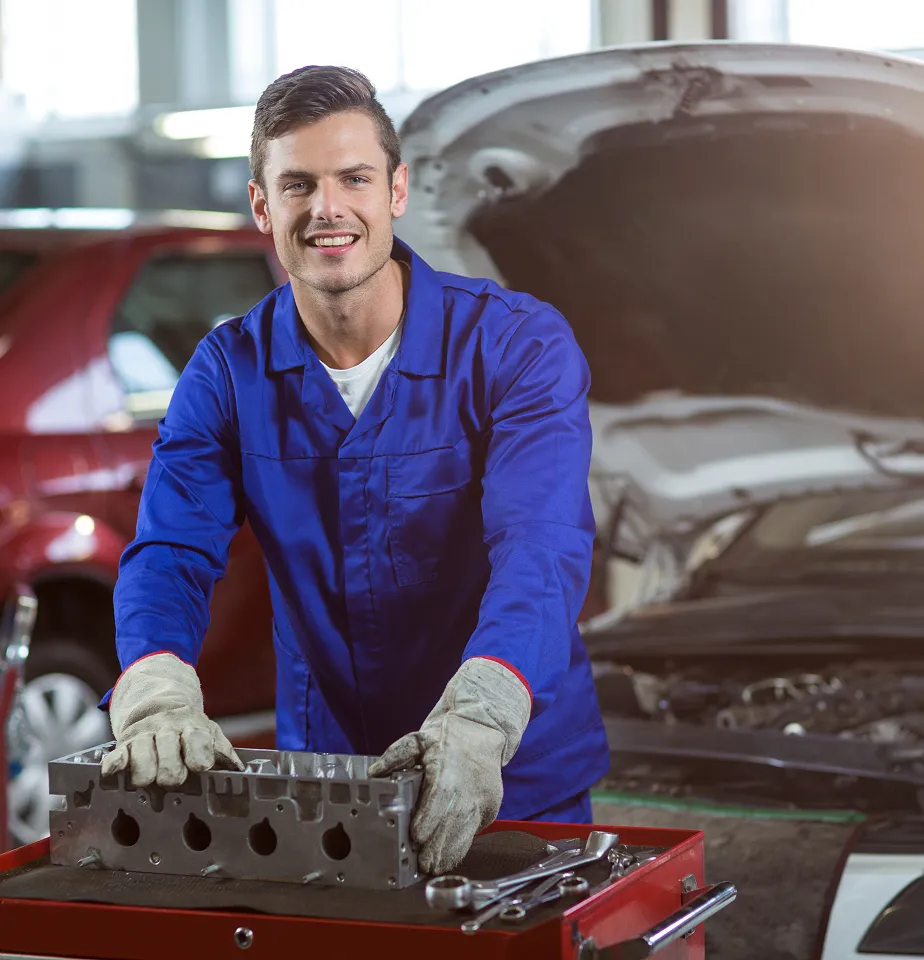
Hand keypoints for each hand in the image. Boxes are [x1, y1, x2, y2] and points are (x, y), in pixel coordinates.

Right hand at [101, 652, 243, 787]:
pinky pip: (117, 755)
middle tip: (174, 779)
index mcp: (191, 726)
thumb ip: (222, 749)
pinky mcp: (124, 743)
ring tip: (150, 778)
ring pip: (142, 756)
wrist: (154, 698)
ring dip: (146, 772)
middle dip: (171, 771)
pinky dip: (114, 764)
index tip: (201, 766)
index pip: (196, 738)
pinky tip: (112, 772)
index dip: (198, 753)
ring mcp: (144, 735)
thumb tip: (238, 768)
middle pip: (168, 753)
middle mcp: (167, 729)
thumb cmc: (185, 725)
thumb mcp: (207, 730)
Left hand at [370, 658, 530, 874]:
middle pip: (453, 818)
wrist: (484, 730)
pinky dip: (462, 846)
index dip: (429, 817)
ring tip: (434, 868)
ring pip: (467, 828)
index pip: (440, 794)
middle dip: (438, 844)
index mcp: (449, 764)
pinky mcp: (491, 805)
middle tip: (422, 864)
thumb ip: (396, 755)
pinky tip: (448, 859)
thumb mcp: (420, 739)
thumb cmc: (449, 736)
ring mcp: (483, 795)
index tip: (416, 835)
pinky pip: (475, 829)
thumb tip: (375, 772)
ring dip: (450, 850)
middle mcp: (469, 783)